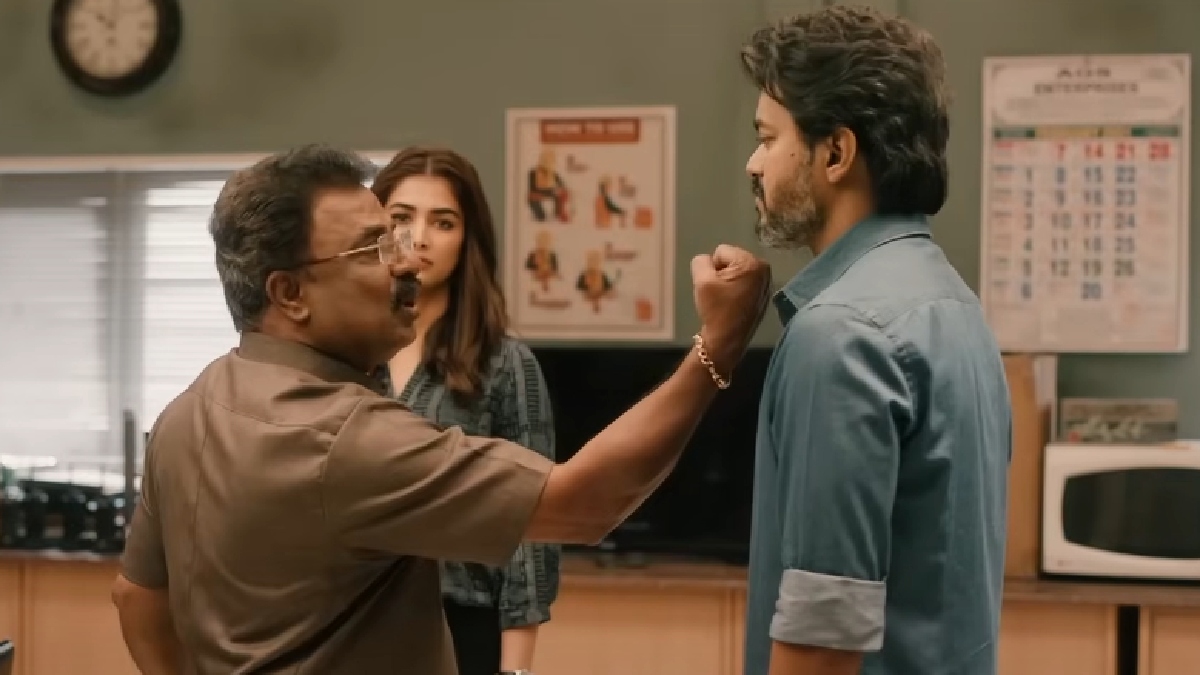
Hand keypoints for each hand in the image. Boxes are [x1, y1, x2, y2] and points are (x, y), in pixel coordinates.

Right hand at [690, 244, 771, 372]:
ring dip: (729, 280)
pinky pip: (745, 282)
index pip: (721, 251)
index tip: (714, 286)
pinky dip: (737, 288)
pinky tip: (733, 303)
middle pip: (732, 259)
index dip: (712, 267)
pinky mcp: (764, 294)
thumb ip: (701, 261)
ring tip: (726, 298)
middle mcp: (764, 269)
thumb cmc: (716, 310)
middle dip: (722, 272)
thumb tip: (706, 260)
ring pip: (737, 270)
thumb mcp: (702, 281)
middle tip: (719, 292)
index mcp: (752, 263)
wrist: (726, 340)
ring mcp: (767, 283)